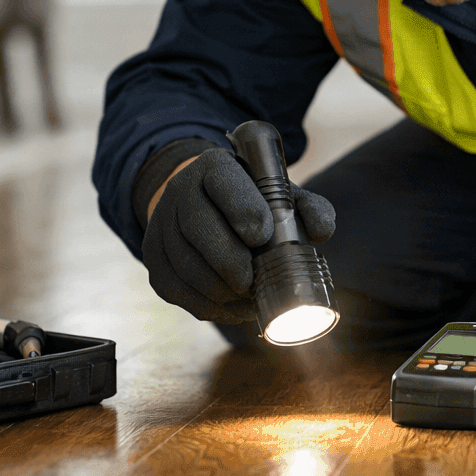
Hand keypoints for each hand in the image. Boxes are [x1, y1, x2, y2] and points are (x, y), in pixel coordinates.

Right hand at [141, 149, 335, 323]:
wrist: (205, 204)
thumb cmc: (252, 202)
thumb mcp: (282, 195)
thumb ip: (307, 208)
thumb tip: (322, 231)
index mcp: (215, 166)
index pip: (223, 181)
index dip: (242, 209)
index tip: (262, 236)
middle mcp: (181, 190)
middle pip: (196, 226)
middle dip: (228, 260)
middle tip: (251, 281)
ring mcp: (162, 224)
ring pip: (183, 263)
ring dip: (218, 289)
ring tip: (247, 298)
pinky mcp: (154, 259)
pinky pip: (175, 289)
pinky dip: (207, 306)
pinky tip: (232, 308)